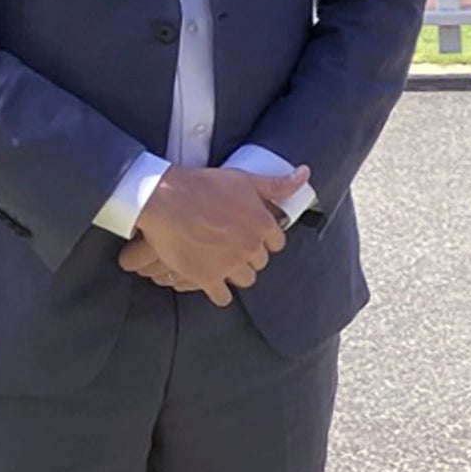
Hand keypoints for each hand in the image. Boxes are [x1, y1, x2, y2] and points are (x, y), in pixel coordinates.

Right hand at [128, 165, 305, 306]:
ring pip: (246, 279)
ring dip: (237, 273)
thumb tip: (304, 174)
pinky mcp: (207, 277)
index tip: (253, 236)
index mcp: (263, 225)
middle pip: (260, 261)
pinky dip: (219, 293)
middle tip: (233, 246)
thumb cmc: (203, 186)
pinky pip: (222, 297)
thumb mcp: (245, 179)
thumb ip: (277, 183)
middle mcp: (251, 247)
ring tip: (224, 263)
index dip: (265, 239)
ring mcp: (230, 264)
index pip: (277, 242)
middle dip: (250, 255)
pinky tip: (214, 283)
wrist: (166, 199)